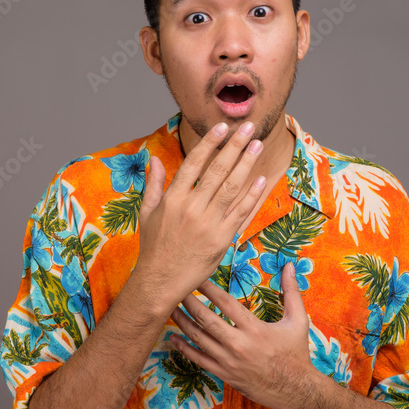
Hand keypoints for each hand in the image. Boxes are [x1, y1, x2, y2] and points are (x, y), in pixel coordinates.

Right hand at [135, 121, 266, 309]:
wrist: (160, 281)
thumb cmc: (153, 246)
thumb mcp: (147, 212)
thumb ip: (153, 184)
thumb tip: (153, 158)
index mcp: (172, 199)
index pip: (194, 163)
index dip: (209, 143)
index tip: (222, 128)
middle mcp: (191, 208)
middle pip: (217, 170)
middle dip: (234, 146)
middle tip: (247, 127)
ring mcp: (208, 224)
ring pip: (232, 187)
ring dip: (247, 164)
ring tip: (257, 145)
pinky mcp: (222, 239)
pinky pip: (241, 213)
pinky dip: (252, 195)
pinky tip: (261, 180)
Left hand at [169, 262, 320, 408]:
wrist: (296, 391)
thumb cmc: (296, 354)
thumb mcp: (298, 321)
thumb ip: (291, 292)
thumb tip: (289, 265)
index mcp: (255, 329)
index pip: (225, 303)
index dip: (208, 288)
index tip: (196, 276)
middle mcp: (239, 344)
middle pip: (206, 319)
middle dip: (188, 302)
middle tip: (175, 289)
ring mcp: (229, 361)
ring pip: (198, 338)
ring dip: (182, 322)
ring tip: (169, 308)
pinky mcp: (224, 374)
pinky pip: (198, 360)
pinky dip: (184, 348)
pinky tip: (173, 338)